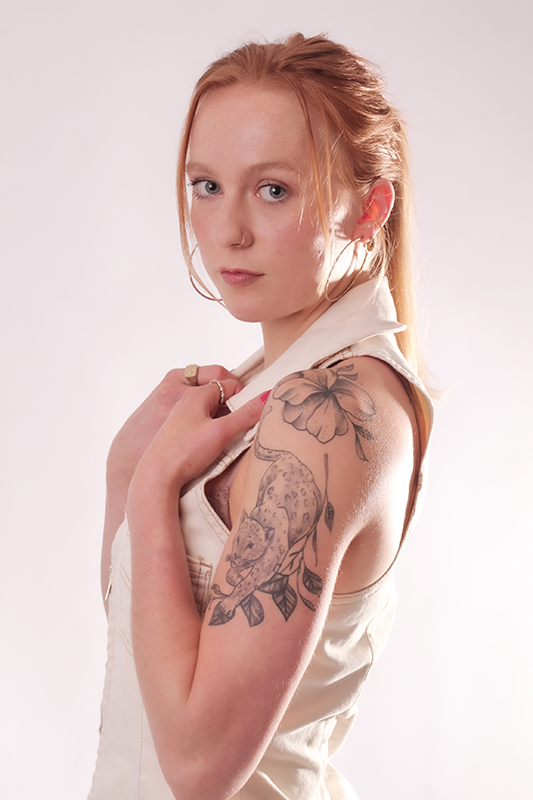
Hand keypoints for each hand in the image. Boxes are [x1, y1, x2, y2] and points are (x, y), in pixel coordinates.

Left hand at [129, 381, 265, 496]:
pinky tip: (209, 447)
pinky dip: (210, 431)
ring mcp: (180, 416)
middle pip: (220, 397)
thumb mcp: (222, 432)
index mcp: (195, 394)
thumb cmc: (183, 453)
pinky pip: (201, 423)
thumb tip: (268, 396)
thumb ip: (247, 415)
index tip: (248, 416)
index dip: (243, 398)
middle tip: (237, 429)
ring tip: (223, 439)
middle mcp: (185, 401)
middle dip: (233, 410)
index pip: (229, 384)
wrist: (155, 477)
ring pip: (210, 411)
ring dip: (222, 421)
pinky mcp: (177, 432)